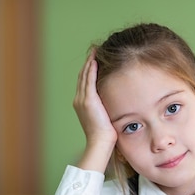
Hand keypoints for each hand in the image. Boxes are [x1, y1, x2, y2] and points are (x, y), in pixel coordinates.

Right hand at [73, 49, 117, 171]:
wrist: (100, 143)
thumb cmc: (106, 135)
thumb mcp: (106, 118)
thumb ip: (107, 109)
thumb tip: (115, 105)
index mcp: (82, 104)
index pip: (85, 83)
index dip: (89, 71)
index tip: (95, 61)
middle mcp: (79, 100)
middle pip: (82, 76)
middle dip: (88, 63)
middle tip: (94, 52)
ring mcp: (82, 99)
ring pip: (84, 76)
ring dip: (89, 62)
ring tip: (95, 52)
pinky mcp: (88, 100)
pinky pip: (89, 80)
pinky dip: (91, 69)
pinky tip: (95, 60)